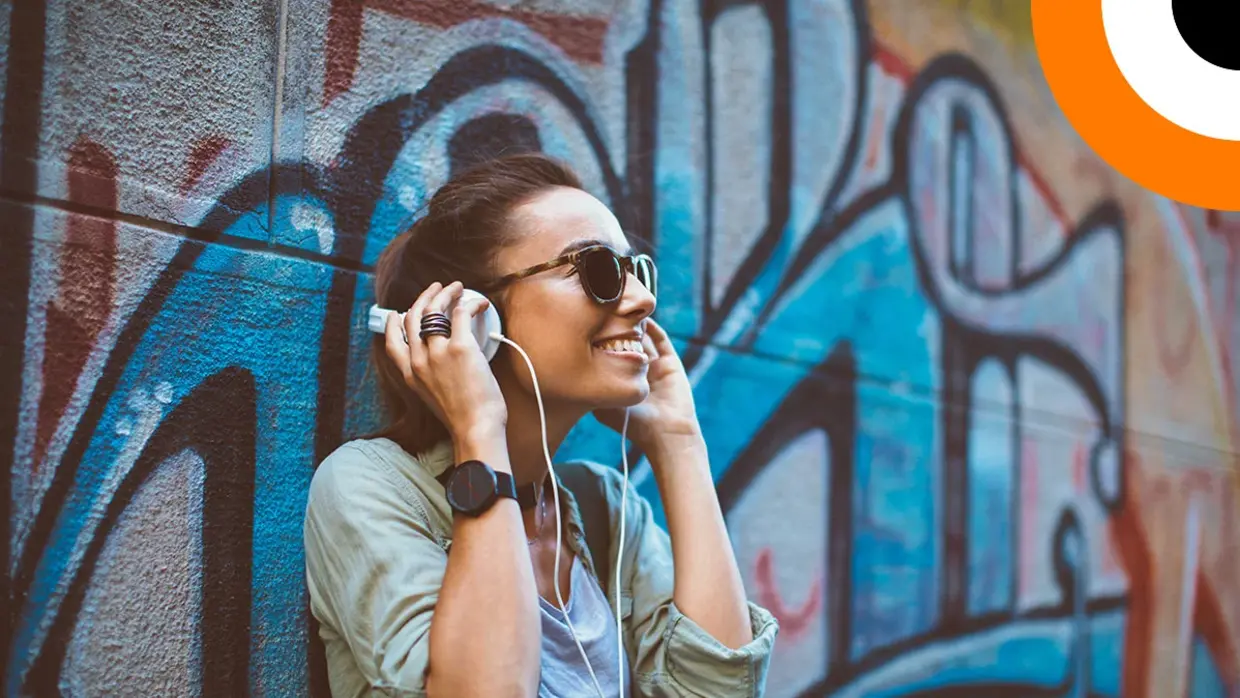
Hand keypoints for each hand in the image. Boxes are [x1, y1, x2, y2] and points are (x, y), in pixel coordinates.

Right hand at [383, 281, 507, 442]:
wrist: (476, 428)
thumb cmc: (464, 418)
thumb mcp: (434, 398)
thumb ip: (431, 378)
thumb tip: (444, 361)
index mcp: (410, 375)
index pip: (392, 342)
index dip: (394, 322)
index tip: (399, 312)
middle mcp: (418, 361)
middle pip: (413, 317)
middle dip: (424, 297)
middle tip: (436, 289)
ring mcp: (437, 353)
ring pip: (434, 310)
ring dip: (445, 293)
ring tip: (456, 287)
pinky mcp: (460, 347)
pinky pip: (461, 313)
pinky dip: (470, 303)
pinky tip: (479, 304)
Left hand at [593, 318, 699, 448]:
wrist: (666, 433)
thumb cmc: (632, 423)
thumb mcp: (604, 405)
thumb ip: (594, 387)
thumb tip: (575, 363)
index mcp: (619, 380)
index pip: (607, 354)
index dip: (600, 340)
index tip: (589, 326)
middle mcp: (635, 371)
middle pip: (624, 343)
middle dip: (616, 328)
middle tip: (606, 312)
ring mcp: (652, 366)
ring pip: (642, 338)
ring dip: (634, 325)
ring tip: (624, 309)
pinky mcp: (669, 362)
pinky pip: (660, 340)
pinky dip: (652, 327)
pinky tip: (643, 318)